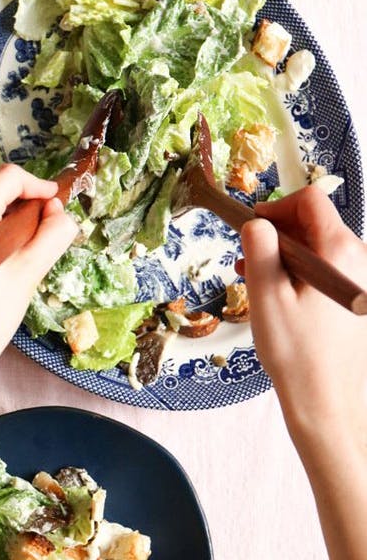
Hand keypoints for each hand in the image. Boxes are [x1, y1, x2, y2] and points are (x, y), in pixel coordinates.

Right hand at [239, 186, 366, 559]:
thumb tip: (255, 221)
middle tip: (246, 256)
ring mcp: (356, 279)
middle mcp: (356, 260)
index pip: (309, 201)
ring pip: (315, 245)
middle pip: (313, 221)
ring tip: (253, 275)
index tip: (250, 228)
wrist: (324, 399)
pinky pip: (320, 267)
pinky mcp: (350, 296)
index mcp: (339, 252)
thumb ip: (260, 249)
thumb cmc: (295, 351)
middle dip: (276, 230)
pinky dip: (294, 269)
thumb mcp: (267, 296)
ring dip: (281, 252)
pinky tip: (273, 291)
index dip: (275, 207)